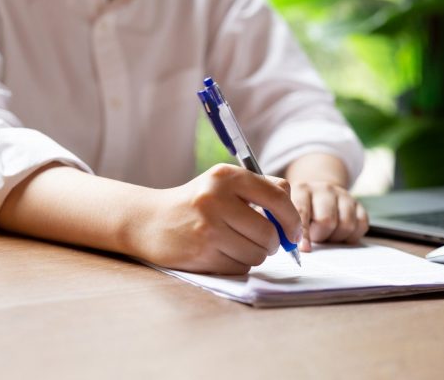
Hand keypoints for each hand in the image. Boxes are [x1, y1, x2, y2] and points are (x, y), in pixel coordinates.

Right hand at [131, 164, 301, 274]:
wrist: (149, 221)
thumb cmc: (197, 203)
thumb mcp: (224, 183)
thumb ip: (262, 190)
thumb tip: (294, 216)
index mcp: (227, 176)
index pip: (278, 198)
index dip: (293, 220)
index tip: (293, 232)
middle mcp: (216, 199)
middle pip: (269, 233)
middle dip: (273, 243)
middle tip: (265, 243)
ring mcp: (208, 228)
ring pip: (257, 254)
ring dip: (254, 255)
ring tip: (236, 244)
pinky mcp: (201, 253)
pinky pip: (240, 268)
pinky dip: (237, 265)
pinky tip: (221, 253)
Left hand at [290, 181, 368, 251]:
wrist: (319, 193)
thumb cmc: (301, 210)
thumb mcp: (288, 212)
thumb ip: (287, 225)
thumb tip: (291, 246)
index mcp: (302, 190)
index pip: (302, 212)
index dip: (304, 233)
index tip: (305, 249)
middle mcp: (324, 189)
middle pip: (326, 221)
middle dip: (320, 236)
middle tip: (315, 237)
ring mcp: (343, 195)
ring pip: (346, 225)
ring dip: (336, 237)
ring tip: (327, 235)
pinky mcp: (358, 203)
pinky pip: (361, 225)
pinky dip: (351, 236)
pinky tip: (340, 233)